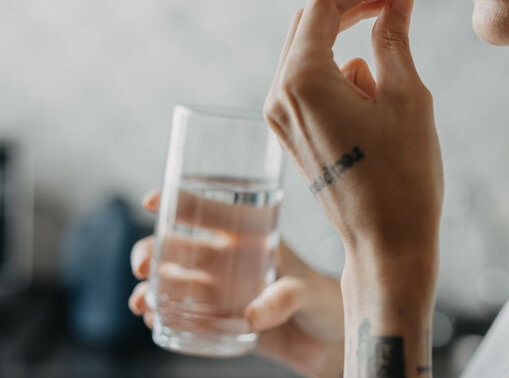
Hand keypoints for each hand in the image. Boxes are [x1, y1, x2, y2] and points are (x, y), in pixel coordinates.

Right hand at [128, 190, 344, 377]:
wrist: (333, 341)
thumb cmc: (326, 301)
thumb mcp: (308, 291)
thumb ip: (282, 299)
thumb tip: (251, 316)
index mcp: (252, 239)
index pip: (213, 213)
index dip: (182, 202)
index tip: (153, 201)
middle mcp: (232, 262)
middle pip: (181, 248)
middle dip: (153, 251)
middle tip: (142, 266)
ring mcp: (224, 292)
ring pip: (176, 282)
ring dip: (152, 287)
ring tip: (142, 303)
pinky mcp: (222, 322)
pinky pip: (185, 317)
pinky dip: (164, 317)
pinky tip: (153, 321)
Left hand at [264, 0, 442, 278]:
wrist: (387, 243)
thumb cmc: (403, 175)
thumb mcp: (407, 97)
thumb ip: (395, 39)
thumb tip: (396, 2)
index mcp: (302, 81)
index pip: (323, 4)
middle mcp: (279, 96)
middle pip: (309, 24)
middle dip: (354, 10)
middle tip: (397, 8)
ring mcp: (280, 117)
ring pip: (312, 54)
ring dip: (352, 50)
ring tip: (390, 91)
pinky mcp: (291, 133)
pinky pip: (312, 85)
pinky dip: (343, 80)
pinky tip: (372, 114)